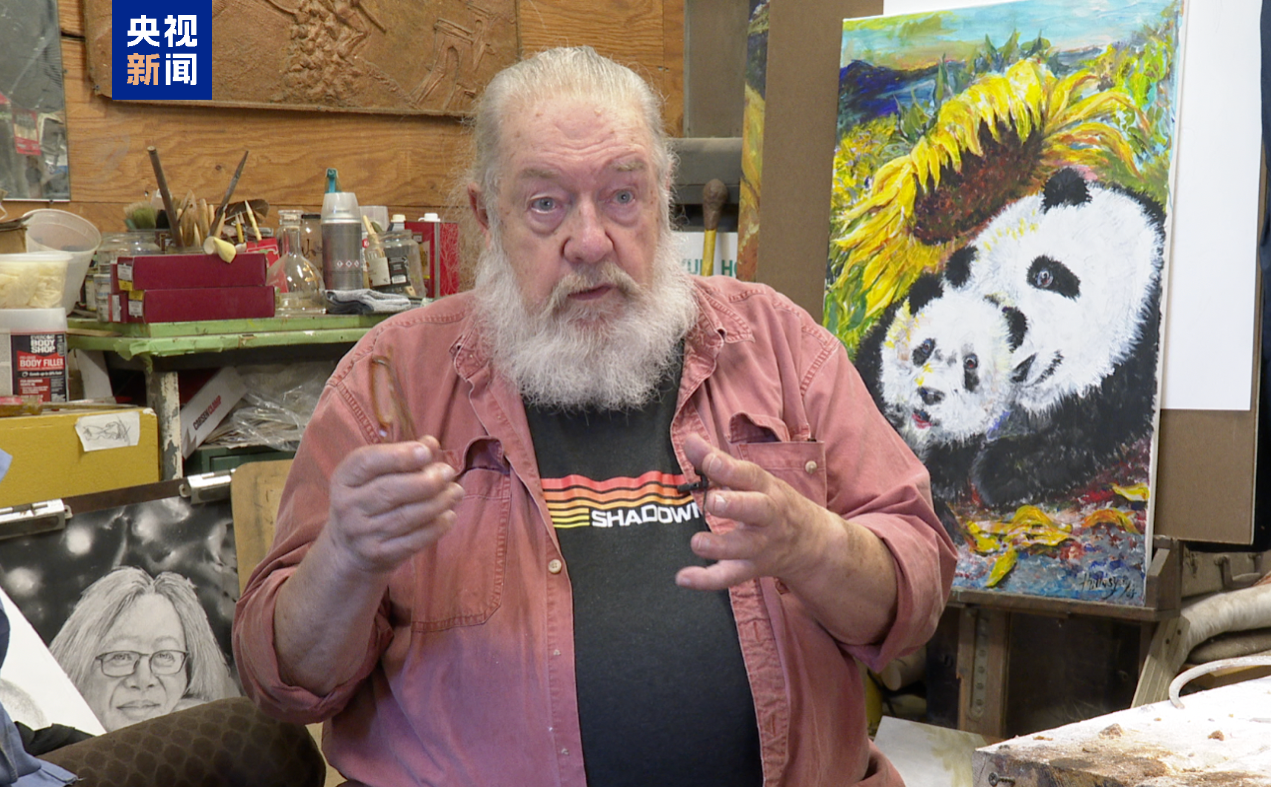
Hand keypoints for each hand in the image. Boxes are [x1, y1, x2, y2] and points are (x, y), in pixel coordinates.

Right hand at [323, 436, 463, 576]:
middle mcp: (348, 506)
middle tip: (448, 472)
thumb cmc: (369, 499)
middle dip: (426, 480)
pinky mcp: (379, 554)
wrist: (350, 549)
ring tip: (456, 492)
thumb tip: (430, 444)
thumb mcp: (375, 475)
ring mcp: (362, 534)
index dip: (399, 455)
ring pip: (406, 516)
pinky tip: (449, 515)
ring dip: (438, 502)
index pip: (367, 462)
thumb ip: (402, 457)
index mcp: (344, 479)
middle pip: (390, 490)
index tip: (427, 451)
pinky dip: (436, 526)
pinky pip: (413, 540)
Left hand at [675, 434, 838, 591]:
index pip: (749, 475)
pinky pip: (730, 576)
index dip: (727, 467)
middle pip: (755, 510)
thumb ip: (719, 461)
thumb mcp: (754, 480)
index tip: (706, 459)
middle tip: (713, 502)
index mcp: (767, 489)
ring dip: (720, 546)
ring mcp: (762, 545)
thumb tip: (689, 441)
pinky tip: (683, 577)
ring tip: (697, 543)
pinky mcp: (752, 568)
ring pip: (743, 548)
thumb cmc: (775, 503)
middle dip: (735, 505)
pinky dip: (707, 580)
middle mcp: (768, 517)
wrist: (814, 543)